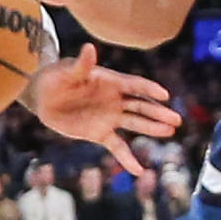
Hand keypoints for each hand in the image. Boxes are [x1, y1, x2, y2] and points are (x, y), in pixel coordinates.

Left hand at [24, 42, 180, 176]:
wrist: (44, 97)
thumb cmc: (56, 78)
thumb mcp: (67, 72)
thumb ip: (81, 65)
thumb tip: (89, 48)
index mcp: (110, 81)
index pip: (134, 85)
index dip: (149, 90)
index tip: (164, 95)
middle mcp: (115, 100)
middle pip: (141, 106)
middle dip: (158, 113)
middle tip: (176, 120)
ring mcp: (110, 117)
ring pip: (135, 123)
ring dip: (152, 128)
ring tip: (170, 132)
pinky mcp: (101, 133)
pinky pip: (118, 147)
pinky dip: (128, 158)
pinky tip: (139, 171)